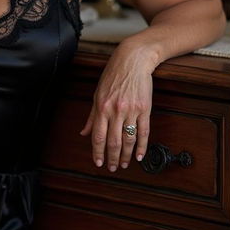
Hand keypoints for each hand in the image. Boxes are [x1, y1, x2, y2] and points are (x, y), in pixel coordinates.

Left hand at [80, 42, 153, 171]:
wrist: (132, 61)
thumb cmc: (113, 75)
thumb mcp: (97, 93)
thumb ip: (92, 115)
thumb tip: (84, 133)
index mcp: (102, 106)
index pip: (98, 135)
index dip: (97, 152)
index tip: (98, 163)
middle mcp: (116, 110)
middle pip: (114, 141)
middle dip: (112, 158)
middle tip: (113, 168)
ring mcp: (131, 111)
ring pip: (129, 139)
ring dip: (127, 155)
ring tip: (125, 164)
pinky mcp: (145, 110)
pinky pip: (144, 132)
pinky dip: (142, 146)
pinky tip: (140, 155)